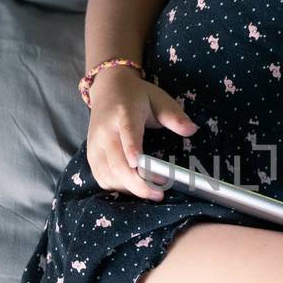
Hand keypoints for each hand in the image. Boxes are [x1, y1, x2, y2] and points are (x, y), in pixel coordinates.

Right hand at [85, 68, 198, 201]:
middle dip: (138, 183)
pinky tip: (134, 188)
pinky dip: (118, 187)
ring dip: (129, 189)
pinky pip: (102, 178)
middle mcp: (105, 132)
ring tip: (151, 192)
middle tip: (159, 193)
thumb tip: (192, 130)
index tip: (139, 165)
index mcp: (124, 114)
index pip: (127, 133)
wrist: (107, 89)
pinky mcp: (91, 156)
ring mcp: (95, 146)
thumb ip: (174, 116)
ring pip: (108, 175)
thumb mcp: (159, 99)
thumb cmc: (137, 96)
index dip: (132, 149)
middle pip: (117, 163)